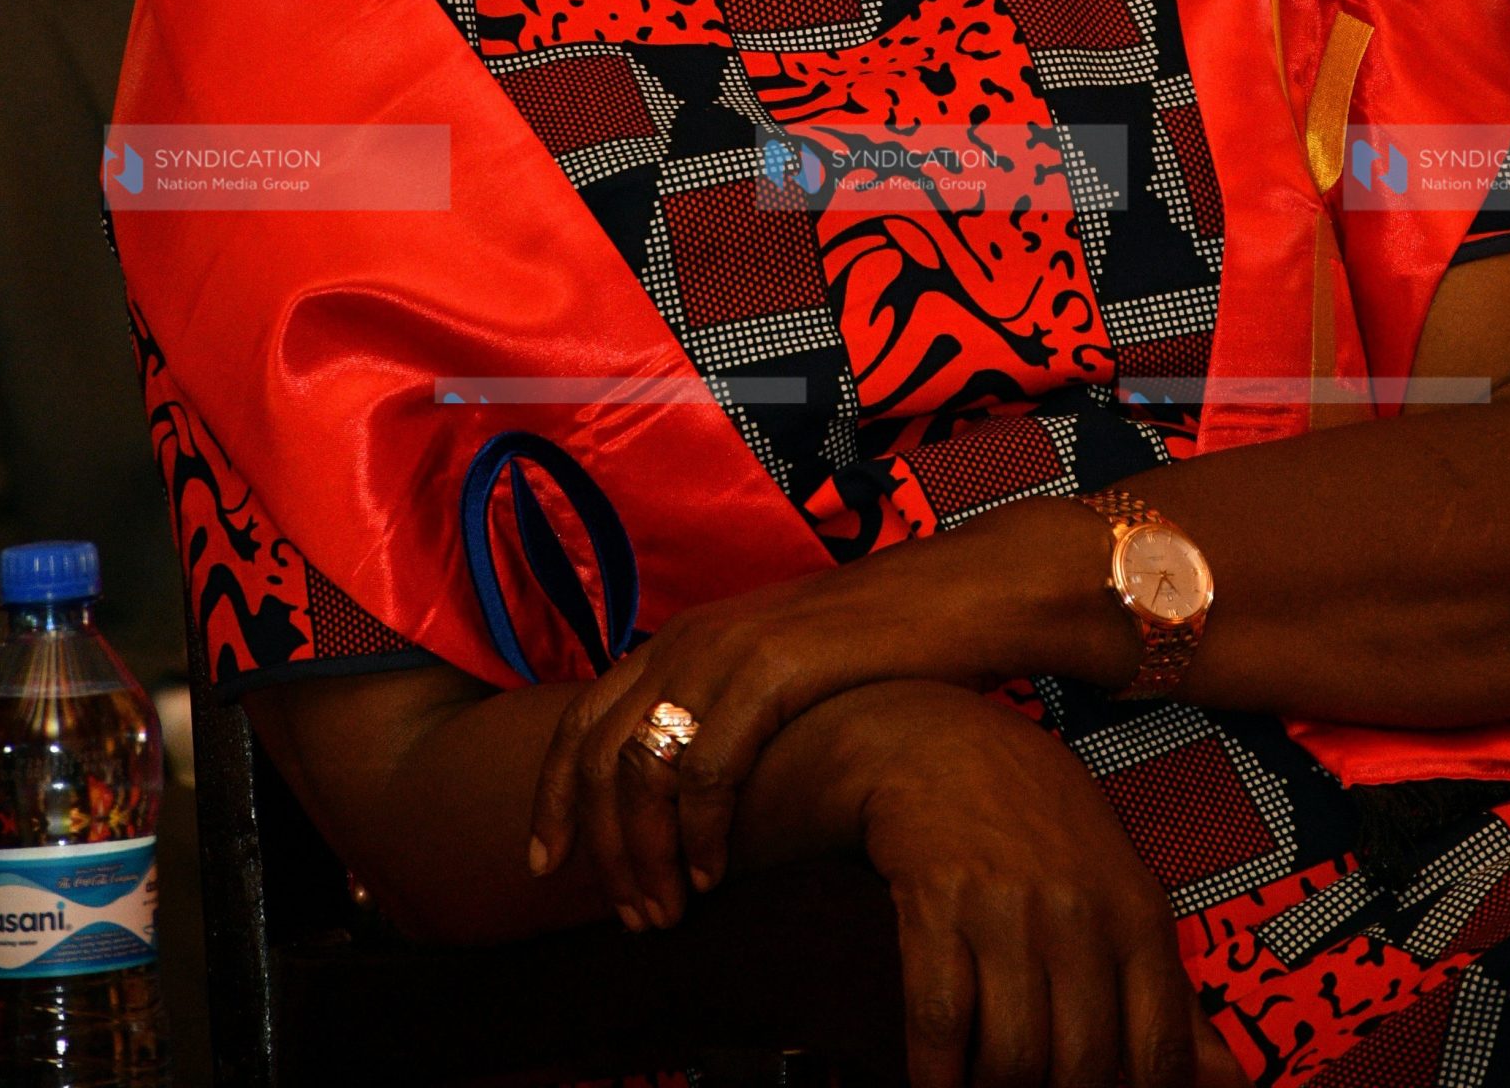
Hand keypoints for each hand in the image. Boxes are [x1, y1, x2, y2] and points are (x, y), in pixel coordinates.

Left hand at [528, 498, 1122, 925]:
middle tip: (624, 914)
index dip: (552, 796)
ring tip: (665, 913)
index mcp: (686, 637)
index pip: (582, 719)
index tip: (545, 864)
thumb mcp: (785, 679)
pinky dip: (700, 833)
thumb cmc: (885, 652)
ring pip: (643, 767)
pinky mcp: (774, 668)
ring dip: (645, 853)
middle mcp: (692, 637)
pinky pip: (708, 767)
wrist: (964, 595)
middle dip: (599, 845)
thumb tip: (686, 804)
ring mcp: (729, 648)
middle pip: (595, 751)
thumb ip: (729, 721)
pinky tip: (714, 876)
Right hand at [842, 683, 1242, 1087]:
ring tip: (990, 1077)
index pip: (1160, 1052)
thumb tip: (1230, 1081)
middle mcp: (1078, 912)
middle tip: (1042, 1087)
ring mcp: (1005, 909)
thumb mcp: (1121, 888)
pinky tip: (940, 1073)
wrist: (942, 743)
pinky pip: (939, 1026)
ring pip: (1012, 1059)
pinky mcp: (937, 906)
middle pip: (1085, 1067)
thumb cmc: (1042, 822)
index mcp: (1137, 913)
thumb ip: (1169, 991)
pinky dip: (937, 1072)